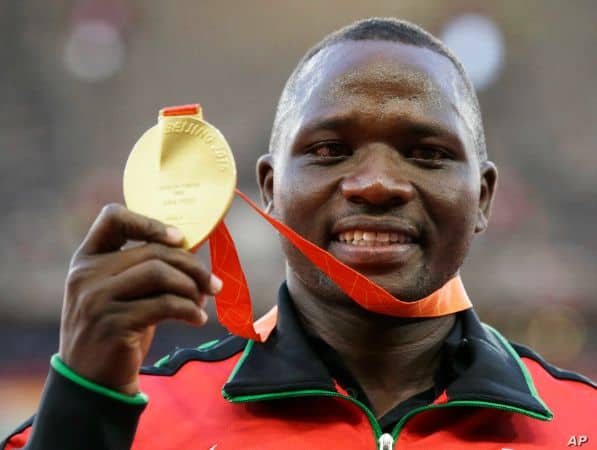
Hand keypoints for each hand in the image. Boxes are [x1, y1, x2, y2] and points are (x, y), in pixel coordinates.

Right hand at [58, 204, 220, 394]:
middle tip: (212, 283)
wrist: (92, 382)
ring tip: (203, 302)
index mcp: (87, 259)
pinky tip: (197, 319)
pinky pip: (165, 304)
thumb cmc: (116, 330)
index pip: (113, 217)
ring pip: (160, 273)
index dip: (150, 221)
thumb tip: (191, 250)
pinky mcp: (114, 324)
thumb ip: (142, 268)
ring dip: (192, 287)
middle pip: (153, 250)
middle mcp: (87, 275)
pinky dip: (189, 310)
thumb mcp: (120, 293)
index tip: (179, 238)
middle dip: (191, 266)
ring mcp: (97, 299)